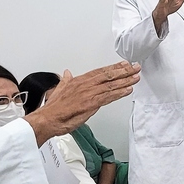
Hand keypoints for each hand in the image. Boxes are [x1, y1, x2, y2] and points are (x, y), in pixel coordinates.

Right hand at [25, 63, 140, 143]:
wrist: (47, 119)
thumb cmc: (53, 109)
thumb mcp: (59, 90)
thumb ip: (66, 81)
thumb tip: (66, 73)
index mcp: (78, 81)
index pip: (99, 72)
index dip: (113, 67)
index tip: (123, 64)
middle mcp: (85, 85)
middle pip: (108, 75)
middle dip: (124, 71)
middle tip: (136, 67)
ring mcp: (89, 94)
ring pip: (111, 85)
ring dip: (125, 80)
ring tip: (136, 77)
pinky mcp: (91, 104)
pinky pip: (109, 96)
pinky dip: (120, 92)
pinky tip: (128, 90)